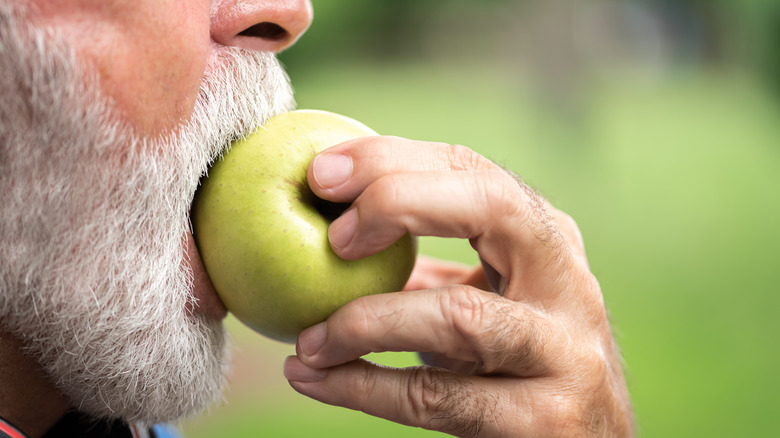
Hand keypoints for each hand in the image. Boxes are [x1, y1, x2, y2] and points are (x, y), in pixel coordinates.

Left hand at [283, 137, 633, 436]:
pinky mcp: (544, 420)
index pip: (472, 170)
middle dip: (400, 201)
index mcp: (546, 238)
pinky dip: (362, 387)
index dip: (394, 159)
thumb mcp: (489, 302)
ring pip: (460, 315)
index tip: (321, 171)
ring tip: (307, 339)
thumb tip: (325, 233)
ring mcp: (563, 352)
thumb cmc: (519, 364)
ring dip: (366, 321)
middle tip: (331, 234)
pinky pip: (437, 397)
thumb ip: (428, 271)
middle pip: (493, 206)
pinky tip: (312, 379)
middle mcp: (566, 282)